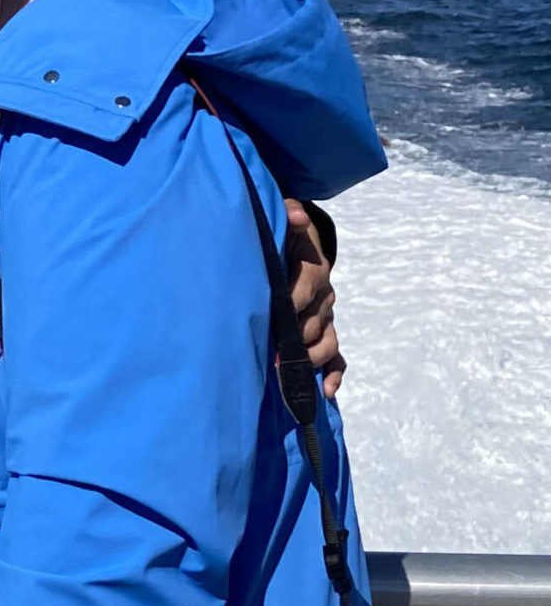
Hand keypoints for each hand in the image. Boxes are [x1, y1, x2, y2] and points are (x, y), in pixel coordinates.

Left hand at [283, 198, 343, 397]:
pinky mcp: (324, 333)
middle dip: (294, 340)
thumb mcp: (283, 219)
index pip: (304, 288)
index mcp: (314, 270)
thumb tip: (298, 216)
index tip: (272, 316)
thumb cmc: (285, 235)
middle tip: (269, 354)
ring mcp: (325, 318)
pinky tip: (324, 392)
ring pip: (326, 344)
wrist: (297, 244)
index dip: (290, 302)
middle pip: (314, 323)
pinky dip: (333, 375)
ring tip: (289, 374)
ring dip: (310, 361)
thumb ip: (286, 213)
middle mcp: (324, 297)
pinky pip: (336, 358)